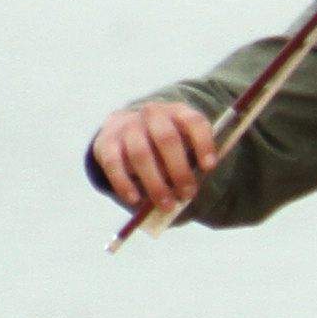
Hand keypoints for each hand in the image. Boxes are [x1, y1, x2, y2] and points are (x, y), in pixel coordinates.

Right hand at [90, 98, 223, 218]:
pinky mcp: (107, 142)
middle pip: (166, 138)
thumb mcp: (183, 143)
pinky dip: (125, 184)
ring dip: (155, 183)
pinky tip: (135, 200)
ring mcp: (128, 126)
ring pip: (140, 153)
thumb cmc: (164, 143)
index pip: (193, 121)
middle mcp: (152, 114)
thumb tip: (190, 189)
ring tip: (166, 205)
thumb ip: (192, 160)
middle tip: (187, 194)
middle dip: (179, 170)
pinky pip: (113, 164)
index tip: (209, 167)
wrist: (126, 127)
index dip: (203, 143)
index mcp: (178, 112)